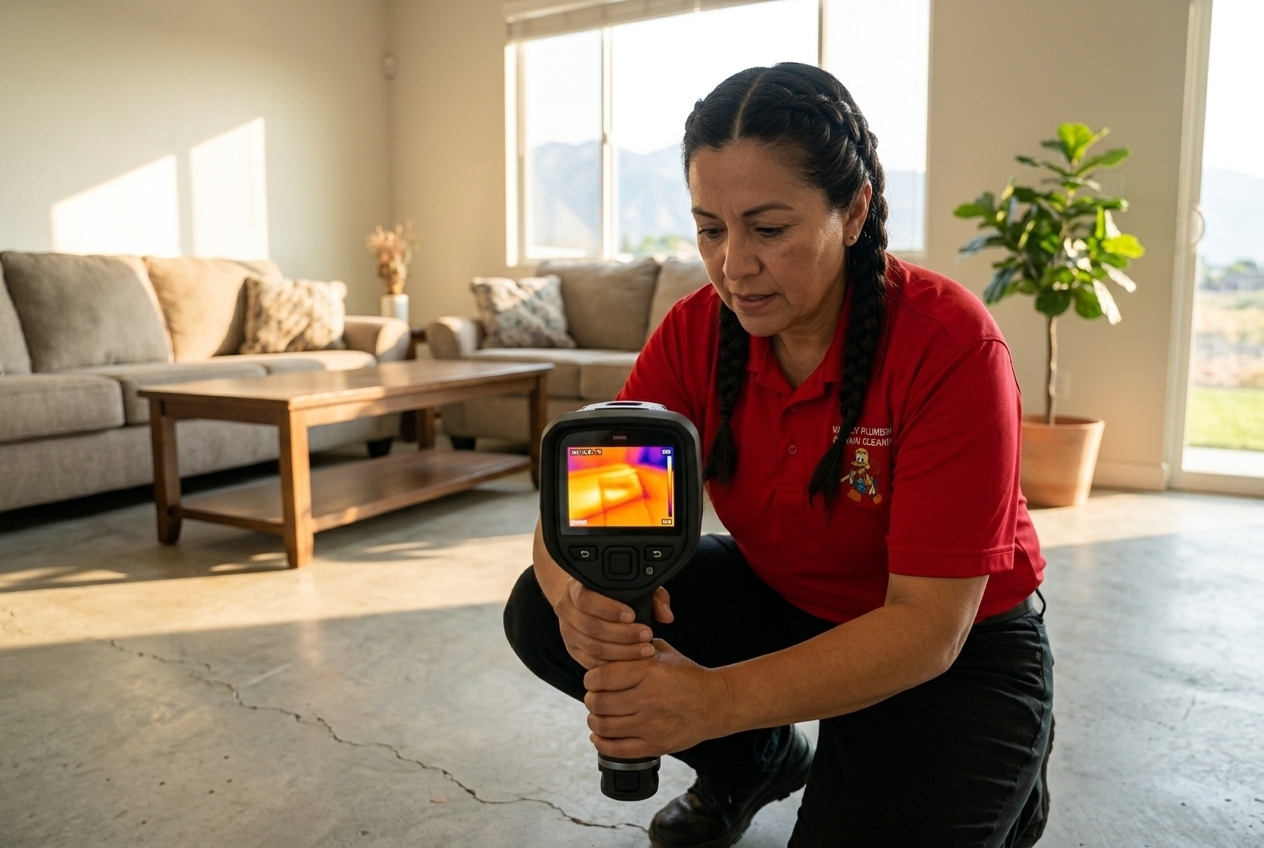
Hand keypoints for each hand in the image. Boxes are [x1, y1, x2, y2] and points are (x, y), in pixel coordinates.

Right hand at [553, 581, 673, 669]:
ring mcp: (567, 632)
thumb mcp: (632, 586)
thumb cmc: (613, 591)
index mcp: (576, 588)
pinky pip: (590, 662)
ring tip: (645, 650)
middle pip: (590, 627)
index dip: (608, 609)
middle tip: (646, 635)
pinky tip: (631, 662)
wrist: (586, 600)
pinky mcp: (573, 650)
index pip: (586, 599)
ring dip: (621, 652)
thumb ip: (652, 597)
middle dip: (622, 634)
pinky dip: (612, 664)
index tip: (632, 615)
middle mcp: (567, 610)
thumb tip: (666, 616)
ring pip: (592, 647)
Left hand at [583, 639, 729, 758]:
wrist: (716, 703)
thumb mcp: (663, 653)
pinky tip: (599, 736)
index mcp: (649, 671)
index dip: (590, 679)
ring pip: (604, 726)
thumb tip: (605, 649)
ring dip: (594, 721)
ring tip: (598, 716)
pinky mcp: (656, 745)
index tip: (593, 681)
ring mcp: (652, 724)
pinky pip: (618, 749)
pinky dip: (602, 743)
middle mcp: (649, 697)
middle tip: (594, 698)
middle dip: (591, 700)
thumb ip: (635, 650)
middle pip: (598, 702)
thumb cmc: (687, 676)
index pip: (600, 676)